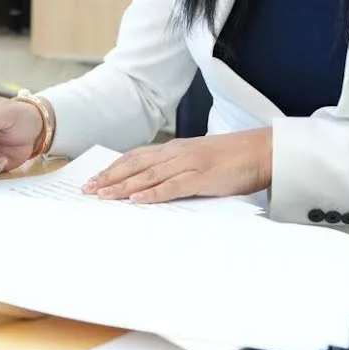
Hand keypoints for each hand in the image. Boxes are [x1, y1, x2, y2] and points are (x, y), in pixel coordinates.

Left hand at [81, 129, 271, 203]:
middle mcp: (176, 153)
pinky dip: (151, 194)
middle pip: (134, 165)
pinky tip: (136, 200)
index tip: (94, 179)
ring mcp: (188, 164)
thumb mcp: (199, 160)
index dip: (113, 168)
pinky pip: (171, 186)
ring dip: (122, 187)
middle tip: (87, 190)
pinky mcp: (201, 177)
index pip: (135, 157)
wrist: (261, 151)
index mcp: (175, 149)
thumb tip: (156, 184)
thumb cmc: (232, 158)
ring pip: (147, 176)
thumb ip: (178, 169)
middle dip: (109, 178)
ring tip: (102, 196)